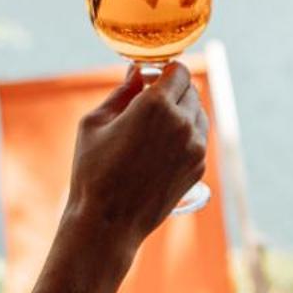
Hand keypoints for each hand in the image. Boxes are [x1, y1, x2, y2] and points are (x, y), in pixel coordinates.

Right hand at [66, 64, 208, 243]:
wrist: (109, 222)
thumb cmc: (93, 170)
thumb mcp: (95, 123)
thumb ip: (121, 92)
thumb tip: (136, 72)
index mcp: (156, 105)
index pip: (178, 70)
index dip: (163, 71)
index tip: (149, 79)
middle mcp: (182, 123)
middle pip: (190, 90)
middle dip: (172, 91)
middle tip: (148, 103)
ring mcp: (195, 147)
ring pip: (199, 113)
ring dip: (182, 111)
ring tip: (155, 127)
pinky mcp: (198, 167)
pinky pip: (198, 138)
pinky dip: (186, 134)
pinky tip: (161, 148)